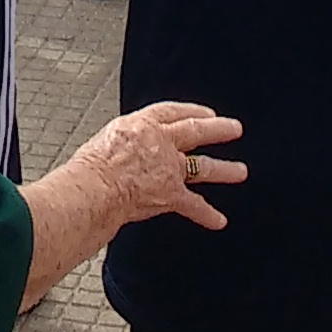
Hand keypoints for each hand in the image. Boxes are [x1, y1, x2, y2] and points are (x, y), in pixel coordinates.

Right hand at [70, 102, 246, 233]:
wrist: (96, 188)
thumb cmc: (90, 168)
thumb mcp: (106, 140)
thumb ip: (123, 144)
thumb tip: (122, 152)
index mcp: (141, 125)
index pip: (170, 112)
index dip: (190, 110)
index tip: (203, 113)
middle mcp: (160, 142)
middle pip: (196, 130)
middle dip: (218, 129)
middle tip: (234, 128)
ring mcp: (169, 168)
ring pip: (203, 166)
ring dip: (225, 169)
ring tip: (240, 171)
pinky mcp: (171, 194)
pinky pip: (193, 205)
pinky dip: (207, 215)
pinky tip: (219, 220)